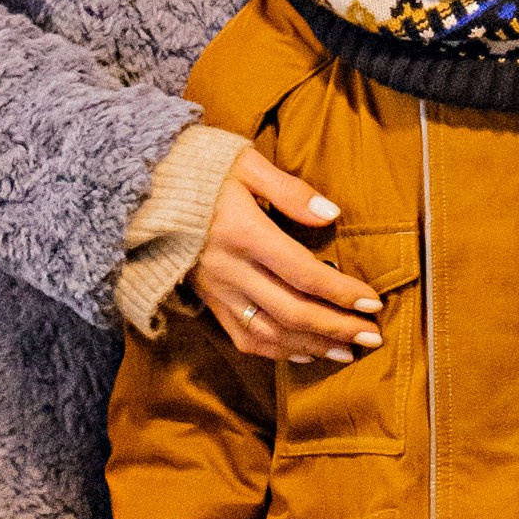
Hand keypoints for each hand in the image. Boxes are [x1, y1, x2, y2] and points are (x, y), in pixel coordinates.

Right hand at [190, 146, 383, 366]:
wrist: (145, 189)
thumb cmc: (202, 169)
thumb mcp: (246, 164)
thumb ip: (290, 191)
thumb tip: (332, 214)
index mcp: (244, 234)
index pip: (303, 273)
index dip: (341, 293)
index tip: (373, 302)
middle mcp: (230, 270)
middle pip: (292, 311)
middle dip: (337, 328)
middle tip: (372, 336)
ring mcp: (217, 291)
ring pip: (270, 333)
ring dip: (312, 347)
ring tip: (347, 352)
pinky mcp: (207, 301)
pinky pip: (243, 337)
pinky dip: (275, 352)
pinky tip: (302, 354)